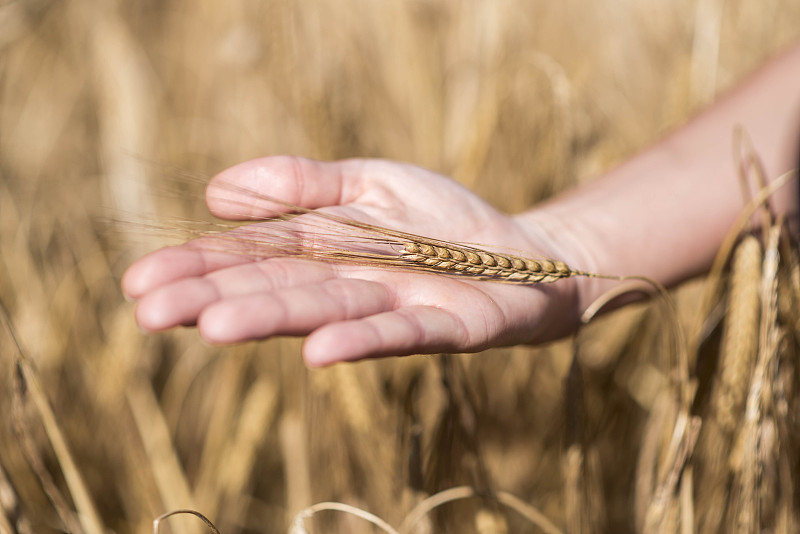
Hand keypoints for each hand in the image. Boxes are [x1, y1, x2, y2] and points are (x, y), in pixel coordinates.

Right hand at [122, 157, 589, 365]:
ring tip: (214, 326)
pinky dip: (361, 341)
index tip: (140, 282)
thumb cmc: (442, 221)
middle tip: (149, 313)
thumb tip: (216, 192)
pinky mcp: (445, 326)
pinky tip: (319, 351)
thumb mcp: (370, 182)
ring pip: (326, 312)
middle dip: (214, 299)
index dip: (198, 268)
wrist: (523, 253)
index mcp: (324, 251)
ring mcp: (393, 308)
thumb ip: (302, 183)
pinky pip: (400, 332)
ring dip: (272, 320)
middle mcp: (348, 286)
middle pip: (276, 290)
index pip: (251, 260)